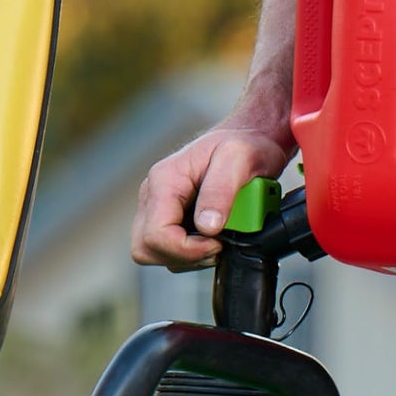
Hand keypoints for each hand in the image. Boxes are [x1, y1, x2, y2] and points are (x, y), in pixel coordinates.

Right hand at [131, 119, 293, 268]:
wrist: (250, 139)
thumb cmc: (245, 145)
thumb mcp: (239, 159)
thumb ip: (221, 191)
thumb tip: (207, 226)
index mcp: (164, 180)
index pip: (156, 234)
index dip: (187, 249)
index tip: (218, 243)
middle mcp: (153, 194)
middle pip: (145, 248)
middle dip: (183, 256)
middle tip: (216, 245)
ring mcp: (157, 207)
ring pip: (154, 253)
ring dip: (187, 256)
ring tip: (217, 240)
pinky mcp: (168, 217)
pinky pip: (167, 249)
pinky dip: (190, 252)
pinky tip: (212, 237)